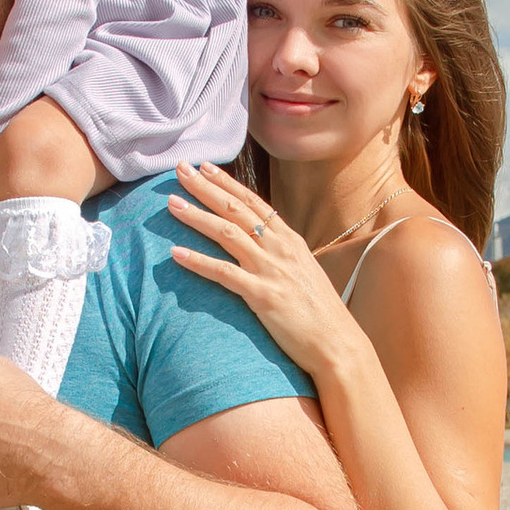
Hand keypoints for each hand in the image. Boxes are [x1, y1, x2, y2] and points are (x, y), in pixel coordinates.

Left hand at [166, 162, 362, 378]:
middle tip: (180, 171)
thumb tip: (261, 245)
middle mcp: (280, 248)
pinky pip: (223, 273)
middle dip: (205, 188)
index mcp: (290, 240)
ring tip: (172, 204)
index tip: (205, 167)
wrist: (337, 342)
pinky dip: (197, 261)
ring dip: (196, 216)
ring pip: (226, 234)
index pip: (253, 202)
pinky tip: (175, 253)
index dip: (227, 183)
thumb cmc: (319, 313)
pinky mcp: (262, 295)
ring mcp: (271, 270)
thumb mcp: (303, 272)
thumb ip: (282, 255)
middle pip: (236, 209)